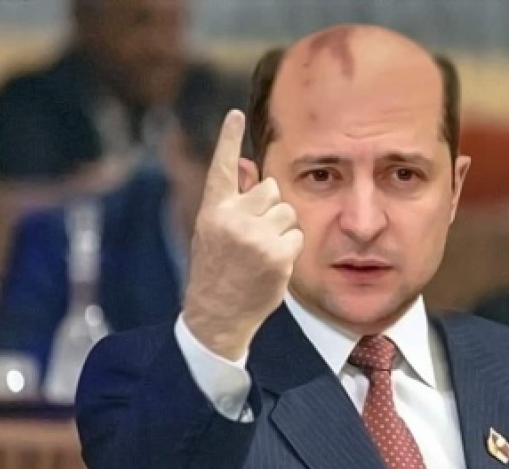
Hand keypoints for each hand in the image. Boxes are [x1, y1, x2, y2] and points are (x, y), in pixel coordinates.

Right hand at [183, 110, 302, 359]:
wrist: (216, 314)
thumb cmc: (218, 269)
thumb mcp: (215, 231)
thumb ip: (232, 198)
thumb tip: (248, 166)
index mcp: (212, 210)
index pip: (223, 167)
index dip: (229, 139)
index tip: (235, 115)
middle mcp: (231, 218)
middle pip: (271, 189)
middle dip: (270, 208)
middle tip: (253, 235)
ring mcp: (254, 236)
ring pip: (287, 212)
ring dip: (281, 229)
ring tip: (260, 252)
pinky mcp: (276, 254)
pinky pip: (297, 236)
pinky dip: (289, 250)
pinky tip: (272, 265)